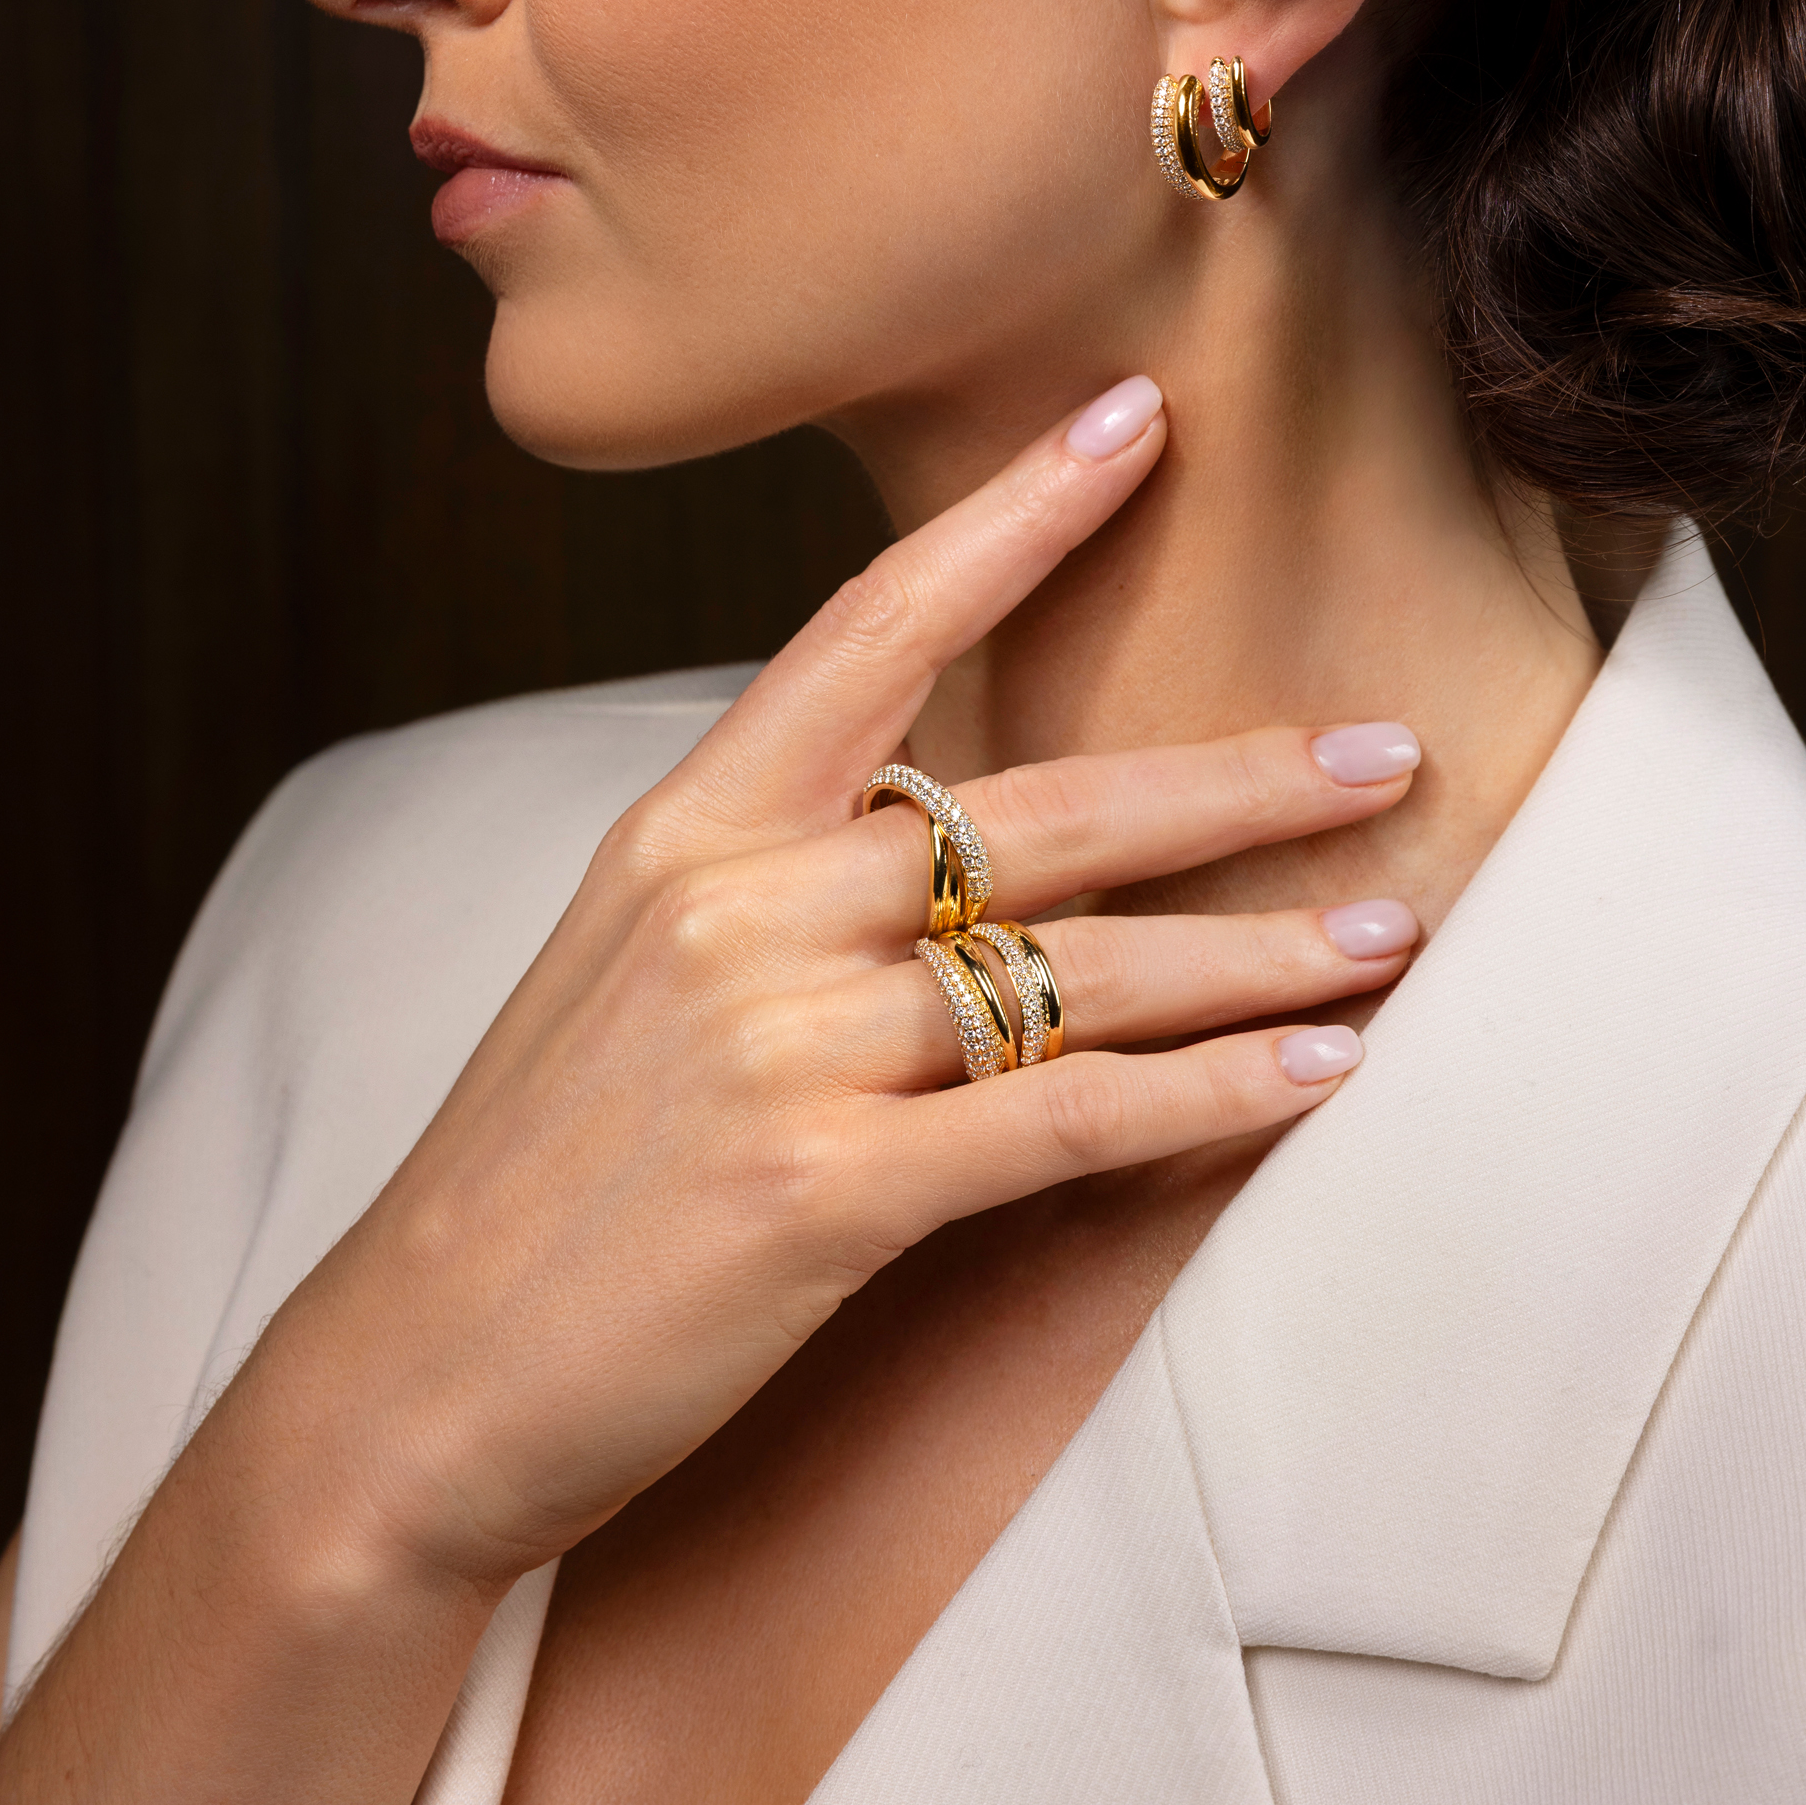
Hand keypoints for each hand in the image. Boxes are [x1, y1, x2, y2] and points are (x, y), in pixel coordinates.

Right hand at [282, 377, 1419, 1593]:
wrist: (413, 1380)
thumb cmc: (533, 1181)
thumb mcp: (622, 972)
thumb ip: (767, 881)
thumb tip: (932, 833)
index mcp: (683, 832)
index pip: (871, 625)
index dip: (1016, 517)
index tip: (1138, 423)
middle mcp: (737, 909)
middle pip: (1033, 806)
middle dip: (1231, 779)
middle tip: (1385, 749)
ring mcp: (780, 1047)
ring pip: (1078, 964)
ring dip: (1261, 948)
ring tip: (1392, 927)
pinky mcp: (823, 1195)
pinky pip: (1066, 1118)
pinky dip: (1208, 1095)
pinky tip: (1317, 1075)